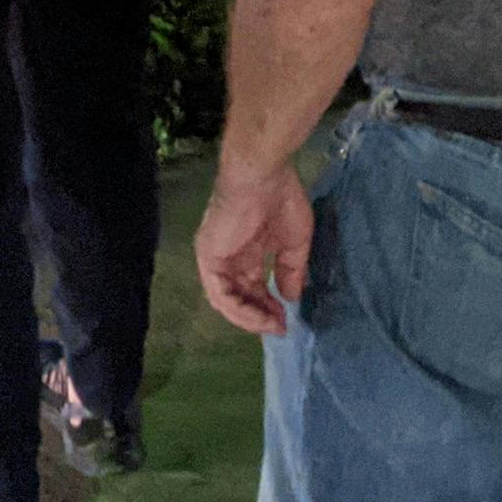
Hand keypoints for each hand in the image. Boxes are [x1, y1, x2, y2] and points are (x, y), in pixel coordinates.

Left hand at [194, 159, 314, 337]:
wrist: (262, 175)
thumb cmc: (280, 200)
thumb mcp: (293, 242)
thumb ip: (290, 271)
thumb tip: (291, 298)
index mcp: (245, 250)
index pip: (252, 287)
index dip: (268, 306)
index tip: (288, 318)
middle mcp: (227, 256)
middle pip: (239, 297)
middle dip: (261, 316)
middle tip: (281, 327)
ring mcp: (215, 257)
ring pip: (227, 301)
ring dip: (251, 318)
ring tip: (273, 326)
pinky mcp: (208, 257)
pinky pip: (220, 294)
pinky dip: (240, 310)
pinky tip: (260, 318)